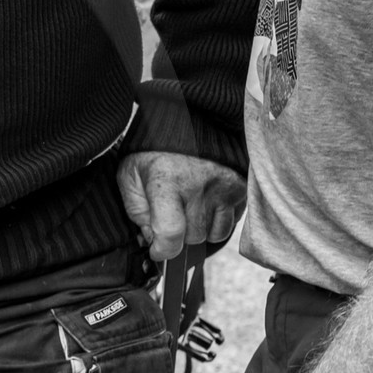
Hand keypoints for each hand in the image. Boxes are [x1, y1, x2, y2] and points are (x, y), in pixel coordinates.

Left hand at [118, 150, 244, 262]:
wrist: (189, 122)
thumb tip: (153, 242)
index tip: (158, 250)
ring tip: (190, 206)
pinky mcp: (241, 187)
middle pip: (192, 237)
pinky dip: (218, 220)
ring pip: (213, 234)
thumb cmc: (154, 153)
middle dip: (180, 234)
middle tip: (172, 212)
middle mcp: (199, 185)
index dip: (163, 250)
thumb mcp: (131, 177)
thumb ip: (137, 213)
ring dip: (200, 228)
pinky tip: (206, 202)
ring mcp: (224, 186)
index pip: (171, 232)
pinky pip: (231, 223)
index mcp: (166, 180)